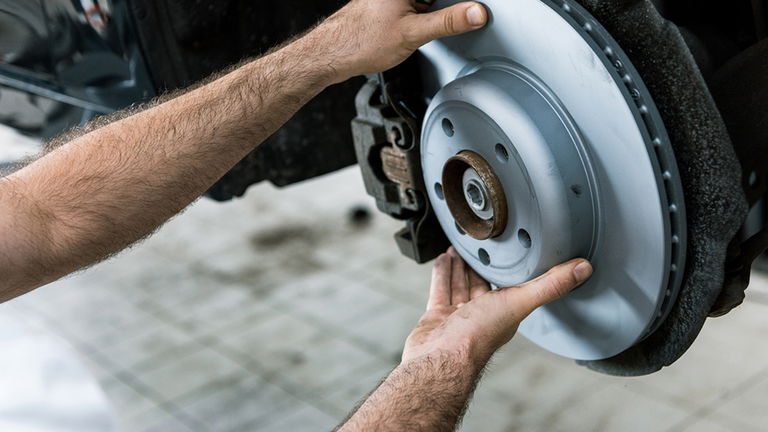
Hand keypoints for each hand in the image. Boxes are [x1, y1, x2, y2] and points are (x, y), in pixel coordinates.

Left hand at [300, 0, 488, 83]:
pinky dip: (428, 15)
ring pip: (428, 1)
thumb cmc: (360, 42)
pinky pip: (419, 6)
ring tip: (440, 25)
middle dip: (449, 8)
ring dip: (440, 11)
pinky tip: (423, 28)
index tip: (476, 9)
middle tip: (467, 18)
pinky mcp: (392, 5)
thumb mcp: (413, 33)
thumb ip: (448, 22)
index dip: (459, 4)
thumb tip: (476, 13)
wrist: (332, 55)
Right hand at [402, 248, 592, 365]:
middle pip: (483, 283)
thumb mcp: (519, 301)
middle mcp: (482, 315)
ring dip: (460, 266)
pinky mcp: (437, 316)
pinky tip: (443, 259)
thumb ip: (550, 284)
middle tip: (482, 245)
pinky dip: (442, 273)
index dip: (510, 268)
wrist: (440, 358)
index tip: (511, 251)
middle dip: (481, 264)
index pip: (511, 285)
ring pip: (461, 284)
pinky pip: (441, 289)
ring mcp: (458, 317)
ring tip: (459, 248)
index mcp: (505, 312)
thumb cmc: (478, 337)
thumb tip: (583, 268)